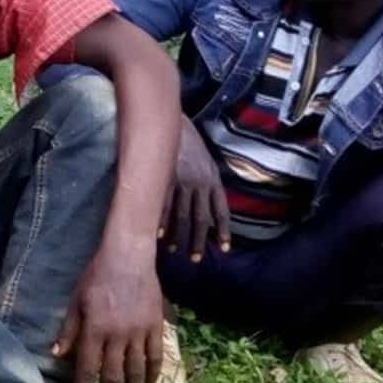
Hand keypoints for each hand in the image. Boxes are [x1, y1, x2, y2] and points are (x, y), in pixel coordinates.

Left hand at [53, 247, 166, 382]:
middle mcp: (118, 335)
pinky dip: (153, 374)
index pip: (87, 368)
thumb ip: (68, 329)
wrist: (129, 256)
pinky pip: (156, 356)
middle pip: (113, 375)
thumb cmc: (96, 276)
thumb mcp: (76, 300)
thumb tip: (56, 354)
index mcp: (95, 329)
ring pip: (137, 371)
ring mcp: (139, 331)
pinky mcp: (155, 326)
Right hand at [161, 120, 228, 261]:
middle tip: (195, 259)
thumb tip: (211, 207)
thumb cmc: (191, 144)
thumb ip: (210, 184)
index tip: (224, 248)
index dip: (223, 230)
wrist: (173, 123)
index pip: (221, 210)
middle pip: (201, 219)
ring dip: (178, 235)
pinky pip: (163, 204)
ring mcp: (181, 181)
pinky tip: (158, 234)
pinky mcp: (165, 178)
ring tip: (174, 250)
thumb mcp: (208, 162)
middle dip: (199, 241)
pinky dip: (161, 221)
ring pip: (181, 215)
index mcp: (213, 180)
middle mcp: (200, 183)